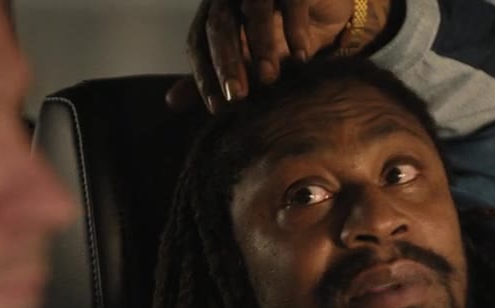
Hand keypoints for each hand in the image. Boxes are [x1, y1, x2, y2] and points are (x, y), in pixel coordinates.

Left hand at [167, 0, 392, 112]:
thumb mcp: (245, 59)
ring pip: (253, 10)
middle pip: (219, 25)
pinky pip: (292, 1)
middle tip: (237, 97)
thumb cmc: (279, 34)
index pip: (197, 43)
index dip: (203, 76)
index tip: (217, 109)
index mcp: (213, 13)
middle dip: (226, 63)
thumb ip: (211, 76)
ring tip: (270, 79)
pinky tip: (301, 56)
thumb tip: (171, 102)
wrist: (323, 8)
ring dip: (260, 46)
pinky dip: (295, 29)